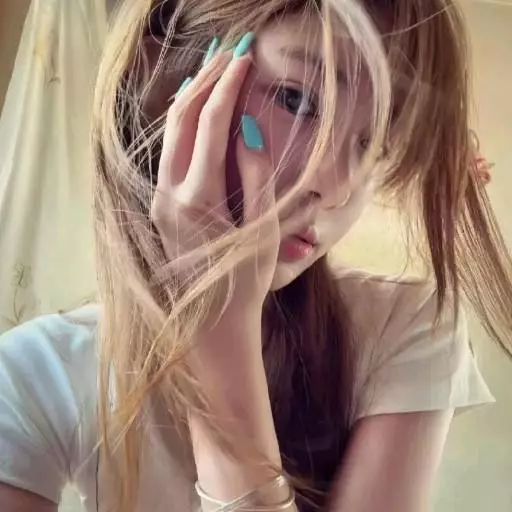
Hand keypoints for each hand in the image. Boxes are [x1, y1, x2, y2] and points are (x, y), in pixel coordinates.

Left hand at [151, 48, 314, 321]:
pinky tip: (198, 110)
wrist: (212, 322)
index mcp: (197, 199)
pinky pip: (170, 153)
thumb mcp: (262, 230)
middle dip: (206, 81)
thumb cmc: (244, 281)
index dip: (228, 88)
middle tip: (230, 54)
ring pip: (171, 134)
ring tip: (214, 69)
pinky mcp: (160, 206)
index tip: (244, 59)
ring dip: (192, 98)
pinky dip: (185, 125)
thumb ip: (256, 177)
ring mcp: (160, 200)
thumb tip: (246, 129)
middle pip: (182, 120)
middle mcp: (169, 194)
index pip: (211, 126)